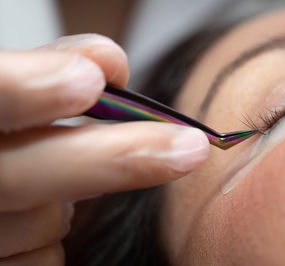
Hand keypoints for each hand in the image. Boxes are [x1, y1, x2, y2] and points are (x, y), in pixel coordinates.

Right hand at [0, 34, 208, 264]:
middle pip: (21, 175)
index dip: (25, 89)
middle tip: (189, 148)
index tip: (91, 81)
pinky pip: (44, 259)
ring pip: (45, 222)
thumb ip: (47, 72)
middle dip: (111, 158)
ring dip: (65, 201)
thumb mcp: (7, 95)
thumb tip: (109, 62)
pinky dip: (52, 238)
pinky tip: (34, 219)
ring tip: (50, 187)